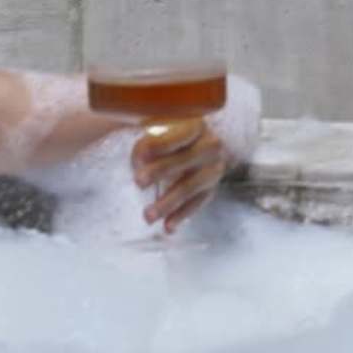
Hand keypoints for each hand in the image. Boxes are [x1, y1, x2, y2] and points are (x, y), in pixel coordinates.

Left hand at [131, 86, 257, 229]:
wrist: (203, 146)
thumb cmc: (173, 135)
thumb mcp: (162, 128)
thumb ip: (149, 139)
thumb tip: (139, 160)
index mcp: (196, 125)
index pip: (178, 136)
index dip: (158, 145)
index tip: (140, 155)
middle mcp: (210, 146)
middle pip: (183, 161)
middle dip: (159, 172)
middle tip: (138, 182)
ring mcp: (214, 169)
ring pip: (189, 187)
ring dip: (168, 203)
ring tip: (148, 216)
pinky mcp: (212, 189)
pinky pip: (197, 204)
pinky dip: (181, 216)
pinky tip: (168, 227)